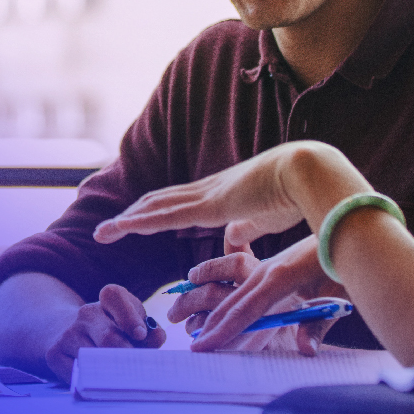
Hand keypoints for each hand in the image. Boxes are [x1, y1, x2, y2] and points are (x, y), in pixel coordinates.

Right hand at [44, 284, 165, 384]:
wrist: (64, 332)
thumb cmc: (110, 331)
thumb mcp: (130, 325)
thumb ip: (149, 332)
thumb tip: (158, 337)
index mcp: (107, 301)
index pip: (114, 296)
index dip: (129, 316)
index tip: (140, 334)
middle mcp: (86, 314)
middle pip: (109, 337)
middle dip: (126, 357)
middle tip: (138, 371)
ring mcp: (68, 334)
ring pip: (93, 359)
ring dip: (111, 373)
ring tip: (123, 380)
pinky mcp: (54, 354)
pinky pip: (77, 374)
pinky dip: (92, 382)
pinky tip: (101, 383)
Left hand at [92, 146, 313, 252]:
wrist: (310, 173)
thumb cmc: (296, 195)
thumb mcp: (264, 219)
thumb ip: (244, 228)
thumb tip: (230, 240)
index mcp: (221, 194)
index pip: (179, 202)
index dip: (155, 212)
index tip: (136, 222)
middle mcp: (207, 190)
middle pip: (158, 201)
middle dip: (132, 216)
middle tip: (107, 229)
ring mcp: (206, 195)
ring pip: (154, 207)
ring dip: (126, 220)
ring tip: (102, 232)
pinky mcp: (209, 205)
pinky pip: (165, 215)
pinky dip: (140, 222)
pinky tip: (121, 228)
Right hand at [168, 237, 343, 354]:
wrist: (349, 228)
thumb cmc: (345, 265)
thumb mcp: (338, 296)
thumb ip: (319, 325)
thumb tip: (306, 351)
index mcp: (281, 278)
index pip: (245, 310)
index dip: (223, 331)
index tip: (202, 347)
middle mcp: (268, 270)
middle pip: (232, 302)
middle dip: (210, 325)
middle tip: (192, 346)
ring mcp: (268, 265)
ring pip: (233, 291)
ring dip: (212, 309)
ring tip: (192, 325)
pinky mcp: (272, 264)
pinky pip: (242, 281)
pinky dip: (226, 294)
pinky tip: (214, 300)